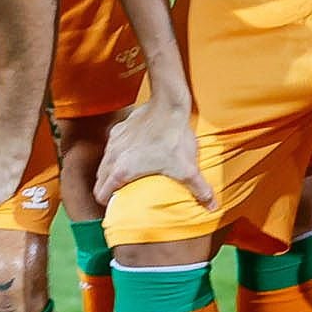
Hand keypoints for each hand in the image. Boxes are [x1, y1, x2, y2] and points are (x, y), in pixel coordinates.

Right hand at [97, 96, 213, 210]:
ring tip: (126, 176)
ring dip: (111, 172)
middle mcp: (112, 156)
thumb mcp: (188, 168)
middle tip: (121, 194)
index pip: (100, 194)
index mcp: (122, 170)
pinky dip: (118, 154)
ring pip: (103, 163)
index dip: (107, 203)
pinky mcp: (119, 129)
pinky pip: (112, 147)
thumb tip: (212, 206)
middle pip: (99, 180)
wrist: (168, 105)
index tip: (116, 205)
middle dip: (107, 189)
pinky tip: (133, 154)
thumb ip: (199, 190)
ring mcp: (114, 142)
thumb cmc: (174, 137)